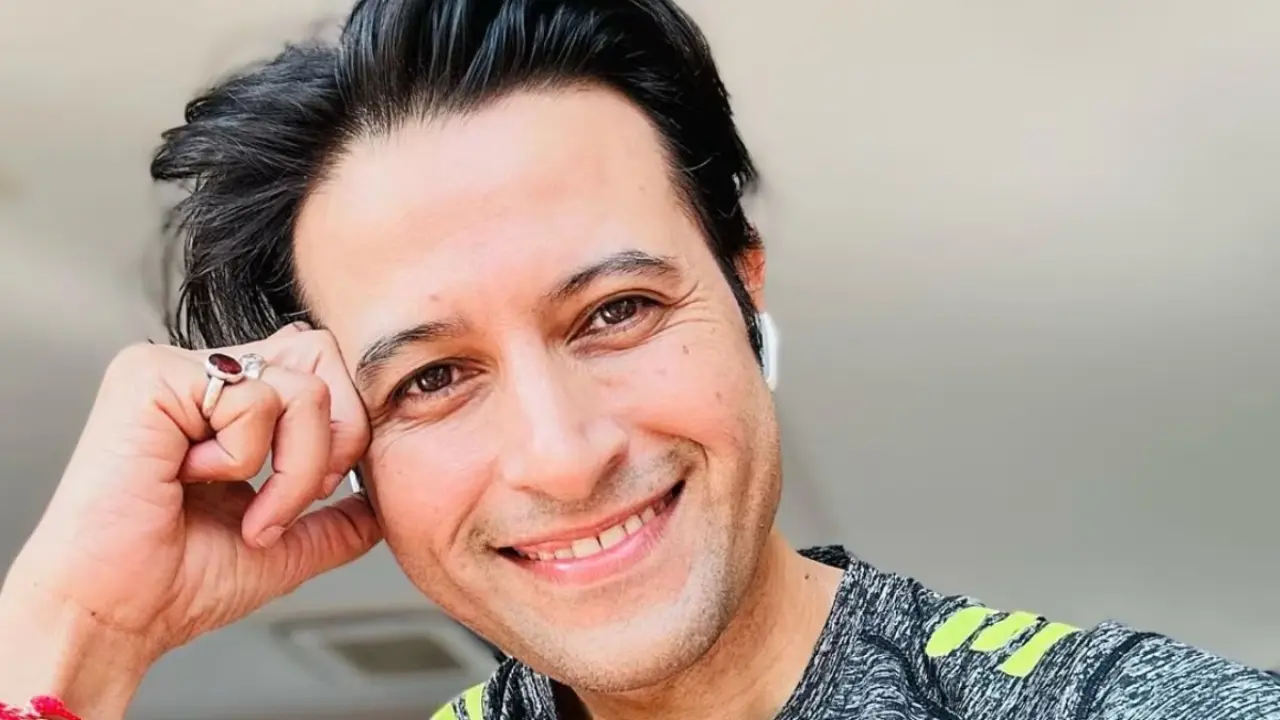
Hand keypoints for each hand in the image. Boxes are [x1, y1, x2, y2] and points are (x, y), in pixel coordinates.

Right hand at [0, 323, 382, 715]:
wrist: (115, 615)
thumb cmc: (173, 584)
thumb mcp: (282, 548)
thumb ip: (334, 520)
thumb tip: (380, 505)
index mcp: (228, 401)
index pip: (321, 366)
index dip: (346, 426)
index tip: (322, 491)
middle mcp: (204, 374)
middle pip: (326, 357)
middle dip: (337, 440)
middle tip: (295, 500)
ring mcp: (177, 369)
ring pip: (304, 386)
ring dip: (294, 470)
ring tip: (246, 512)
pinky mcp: (152, 375)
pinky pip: (256, 397)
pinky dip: (244, 459)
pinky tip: (190, 482)